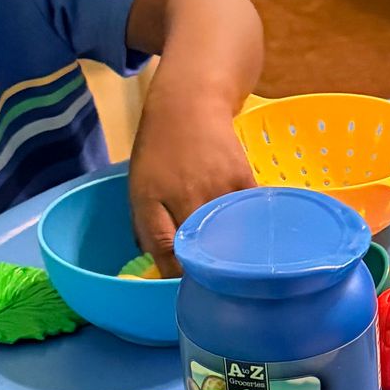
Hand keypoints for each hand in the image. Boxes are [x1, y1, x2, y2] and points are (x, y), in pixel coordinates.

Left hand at [128, 94, 255, 269]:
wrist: (189, 104)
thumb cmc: (159, 148)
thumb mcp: (139, 186)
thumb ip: (146, 227)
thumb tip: (161, 266)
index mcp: (150, 198)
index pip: (164, 251)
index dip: (175, 275)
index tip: (184, 285)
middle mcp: (183, 195)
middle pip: (198, 249)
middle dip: (203, 268)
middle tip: (209, 276)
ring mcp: (216, 187)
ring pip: (227, 236)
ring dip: (230, 252)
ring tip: (232, 259)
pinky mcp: (243, 180)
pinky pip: (249, 217)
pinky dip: (250, 229)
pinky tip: (250, 235)